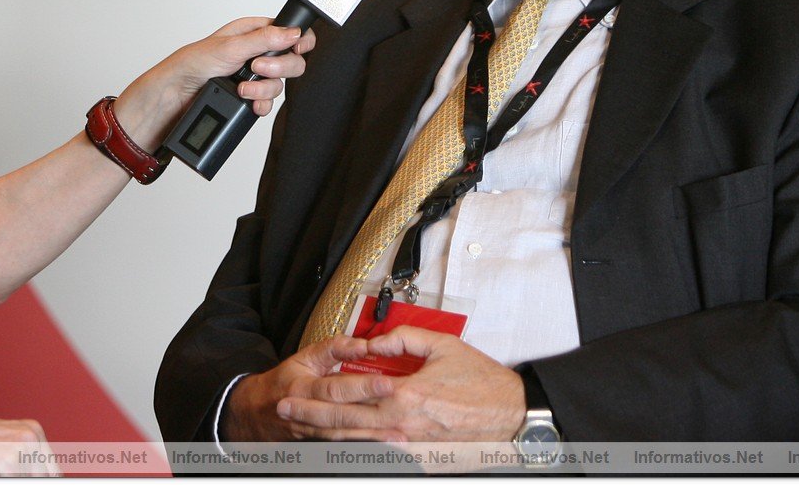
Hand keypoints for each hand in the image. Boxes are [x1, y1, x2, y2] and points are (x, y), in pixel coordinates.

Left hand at [115, 18, 314, 148]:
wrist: (174, 98)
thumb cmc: (191, 64)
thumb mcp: (230, 47)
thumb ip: (264, 39)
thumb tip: (293, 33)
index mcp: (251, 32)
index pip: (288, 32)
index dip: (298, 40)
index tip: (297, 49)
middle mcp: (255, 53)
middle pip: (290, 60)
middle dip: (278, 67)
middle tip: (257, 67)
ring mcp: (252, 77)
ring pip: (279, 84)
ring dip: (263, 88)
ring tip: (242, 88)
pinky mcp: (248, 98)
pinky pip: (268, 103)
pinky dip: (260, 104)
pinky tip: (248, 102)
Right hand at [223, 336, 398, 442]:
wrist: (257, 413)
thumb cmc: (284, 381)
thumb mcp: (303, 357)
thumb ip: (333, 348)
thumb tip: (361, 344)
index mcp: (303, 388)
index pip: (335, 388)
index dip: (361, 387)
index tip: (387, 383)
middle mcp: (308, 414)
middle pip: (343, 416)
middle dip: (374, 416)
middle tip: (401, 412)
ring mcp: (313, 433)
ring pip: (345, 437)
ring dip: (372, 438)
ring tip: (399, 436)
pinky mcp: (318, 445)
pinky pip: (342, 447)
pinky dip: (362, 448)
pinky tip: (382, 448)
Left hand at [275, 328, 525, 442]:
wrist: (513, 416)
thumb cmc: (481, 381)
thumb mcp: (441, 346)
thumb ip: (403, 340)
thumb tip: (376, 342)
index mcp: (404, 395)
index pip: (348, 397)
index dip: (315, 398)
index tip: (291, 393)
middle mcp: (402, 425)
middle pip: (345, 425)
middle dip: (310, 419)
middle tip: (284, 412)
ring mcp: (411, 447)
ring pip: (359, 444)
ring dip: (327, 437)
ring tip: (301, 430)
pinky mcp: (421, 459)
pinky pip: (382, 455)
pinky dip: (358, 452)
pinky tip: (339, 448)